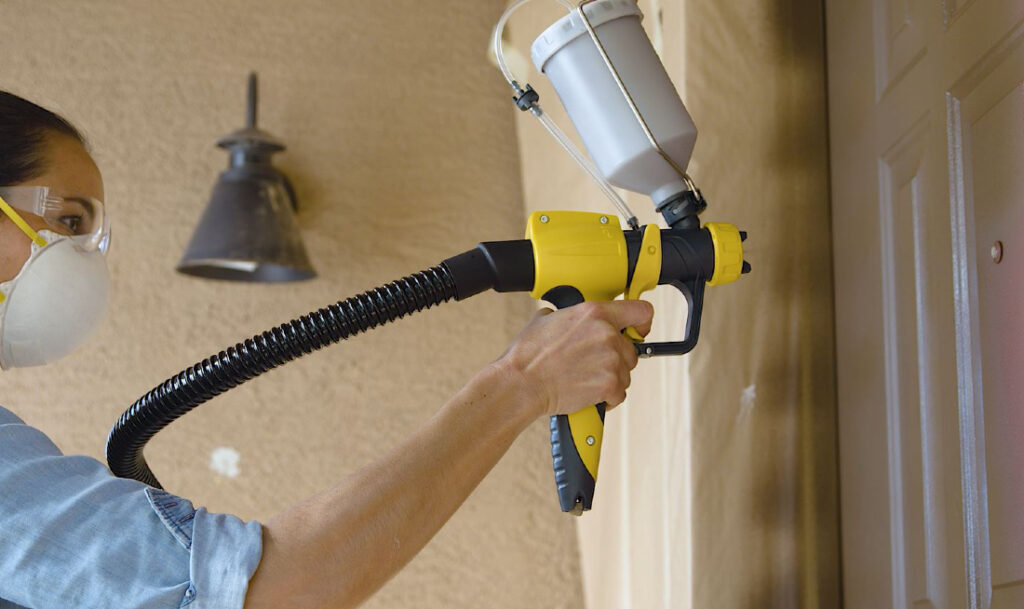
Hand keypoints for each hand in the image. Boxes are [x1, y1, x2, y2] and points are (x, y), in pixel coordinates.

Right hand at [496, 300, 653, 417]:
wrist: (522, 383)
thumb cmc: (528, 355)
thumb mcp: (545, 319)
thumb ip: (566, 315)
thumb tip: (565, 316)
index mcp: (595, 313)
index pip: (641, 311)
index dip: (641, 323)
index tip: (637, 331)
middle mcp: (607, 334)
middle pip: (632, 349)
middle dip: (617, 358)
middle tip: (594, 364)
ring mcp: (611, 360)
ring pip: (626, 373)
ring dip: (611, 378)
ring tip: (586, 379)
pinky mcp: (609, 385)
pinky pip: (619, 393)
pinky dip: (607, 397)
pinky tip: (589, 394)